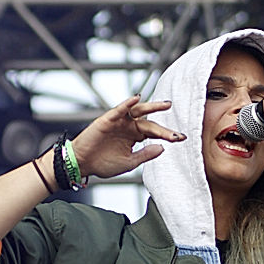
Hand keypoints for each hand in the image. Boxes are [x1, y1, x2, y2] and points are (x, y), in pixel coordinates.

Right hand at [70, 95, 185, 179]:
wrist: (83, 164)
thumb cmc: (103, 164)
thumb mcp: (129, 162)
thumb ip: (145, 154)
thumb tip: (162, 147)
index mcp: (135, 137)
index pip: (154, 134)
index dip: (167, 135)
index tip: (181, 138)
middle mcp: (129, 127)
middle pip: (150, 123)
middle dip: (163, 127)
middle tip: (177, 129)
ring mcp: (119, 122)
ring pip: (138, 111)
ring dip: (152, 107)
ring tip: (166, 105)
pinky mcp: (108, 119)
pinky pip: (119, 109)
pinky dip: (128, 103)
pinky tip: (137, 99)